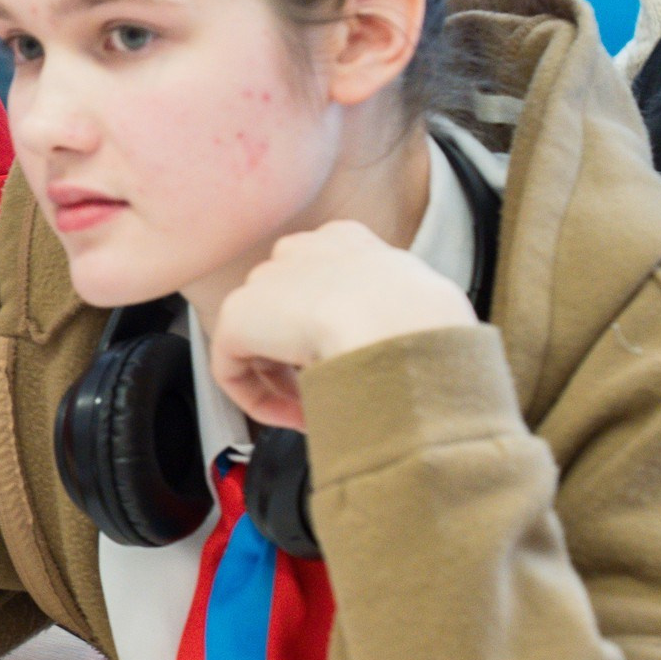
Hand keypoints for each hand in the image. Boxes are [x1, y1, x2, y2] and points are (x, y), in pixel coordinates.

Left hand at [209, 220, 476, 429]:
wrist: (401, 326)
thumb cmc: (427, 323)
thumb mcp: (418, 308)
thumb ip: (388, 318)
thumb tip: (384, 349)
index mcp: (345, 242)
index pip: (324, 284)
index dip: (334, 332)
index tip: (354, 364)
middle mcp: (300, 251)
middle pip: (287, 312)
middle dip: (303, 358)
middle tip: (335, 392)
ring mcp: (264, 282)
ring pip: (261, 343)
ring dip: (287, 384)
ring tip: (321, 412)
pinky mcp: (237, 317)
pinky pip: (233, 370)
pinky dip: (259, 401)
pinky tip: (299, 418)